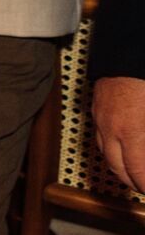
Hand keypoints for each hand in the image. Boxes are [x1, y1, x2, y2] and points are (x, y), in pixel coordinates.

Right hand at [92, 75, 144, 191]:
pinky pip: (102, 138)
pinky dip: (113, 151)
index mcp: (133, 132)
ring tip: (136, 175)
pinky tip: (124, 150)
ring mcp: (101, 119)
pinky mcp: (97, 108)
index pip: (139, 173)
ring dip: (122, 170)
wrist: (130, 51)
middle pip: (120, 170)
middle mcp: (113, 130)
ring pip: (108, 156)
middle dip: (135, 183)